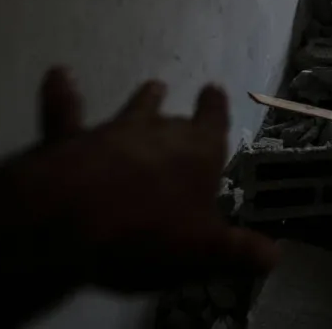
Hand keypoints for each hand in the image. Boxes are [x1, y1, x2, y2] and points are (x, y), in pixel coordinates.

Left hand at [21, 69, 278, 292]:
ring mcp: (114, 132)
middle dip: (179, 118)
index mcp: (199, 151)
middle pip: (174, 121)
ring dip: (142, 102)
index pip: (214, 122)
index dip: (215, 109)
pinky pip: (66, 113)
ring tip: (152, 87)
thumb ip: (238, 250)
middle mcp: (160, 132)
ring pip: (133, 110)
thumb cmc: (150, 231)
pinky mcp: (71, 141)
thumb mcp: (205, 251)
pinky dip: (61, 95)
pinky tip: (57, 75)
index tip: (214, 89)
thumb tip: (274, 255)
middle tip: (180, 111)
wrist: (78, 219)